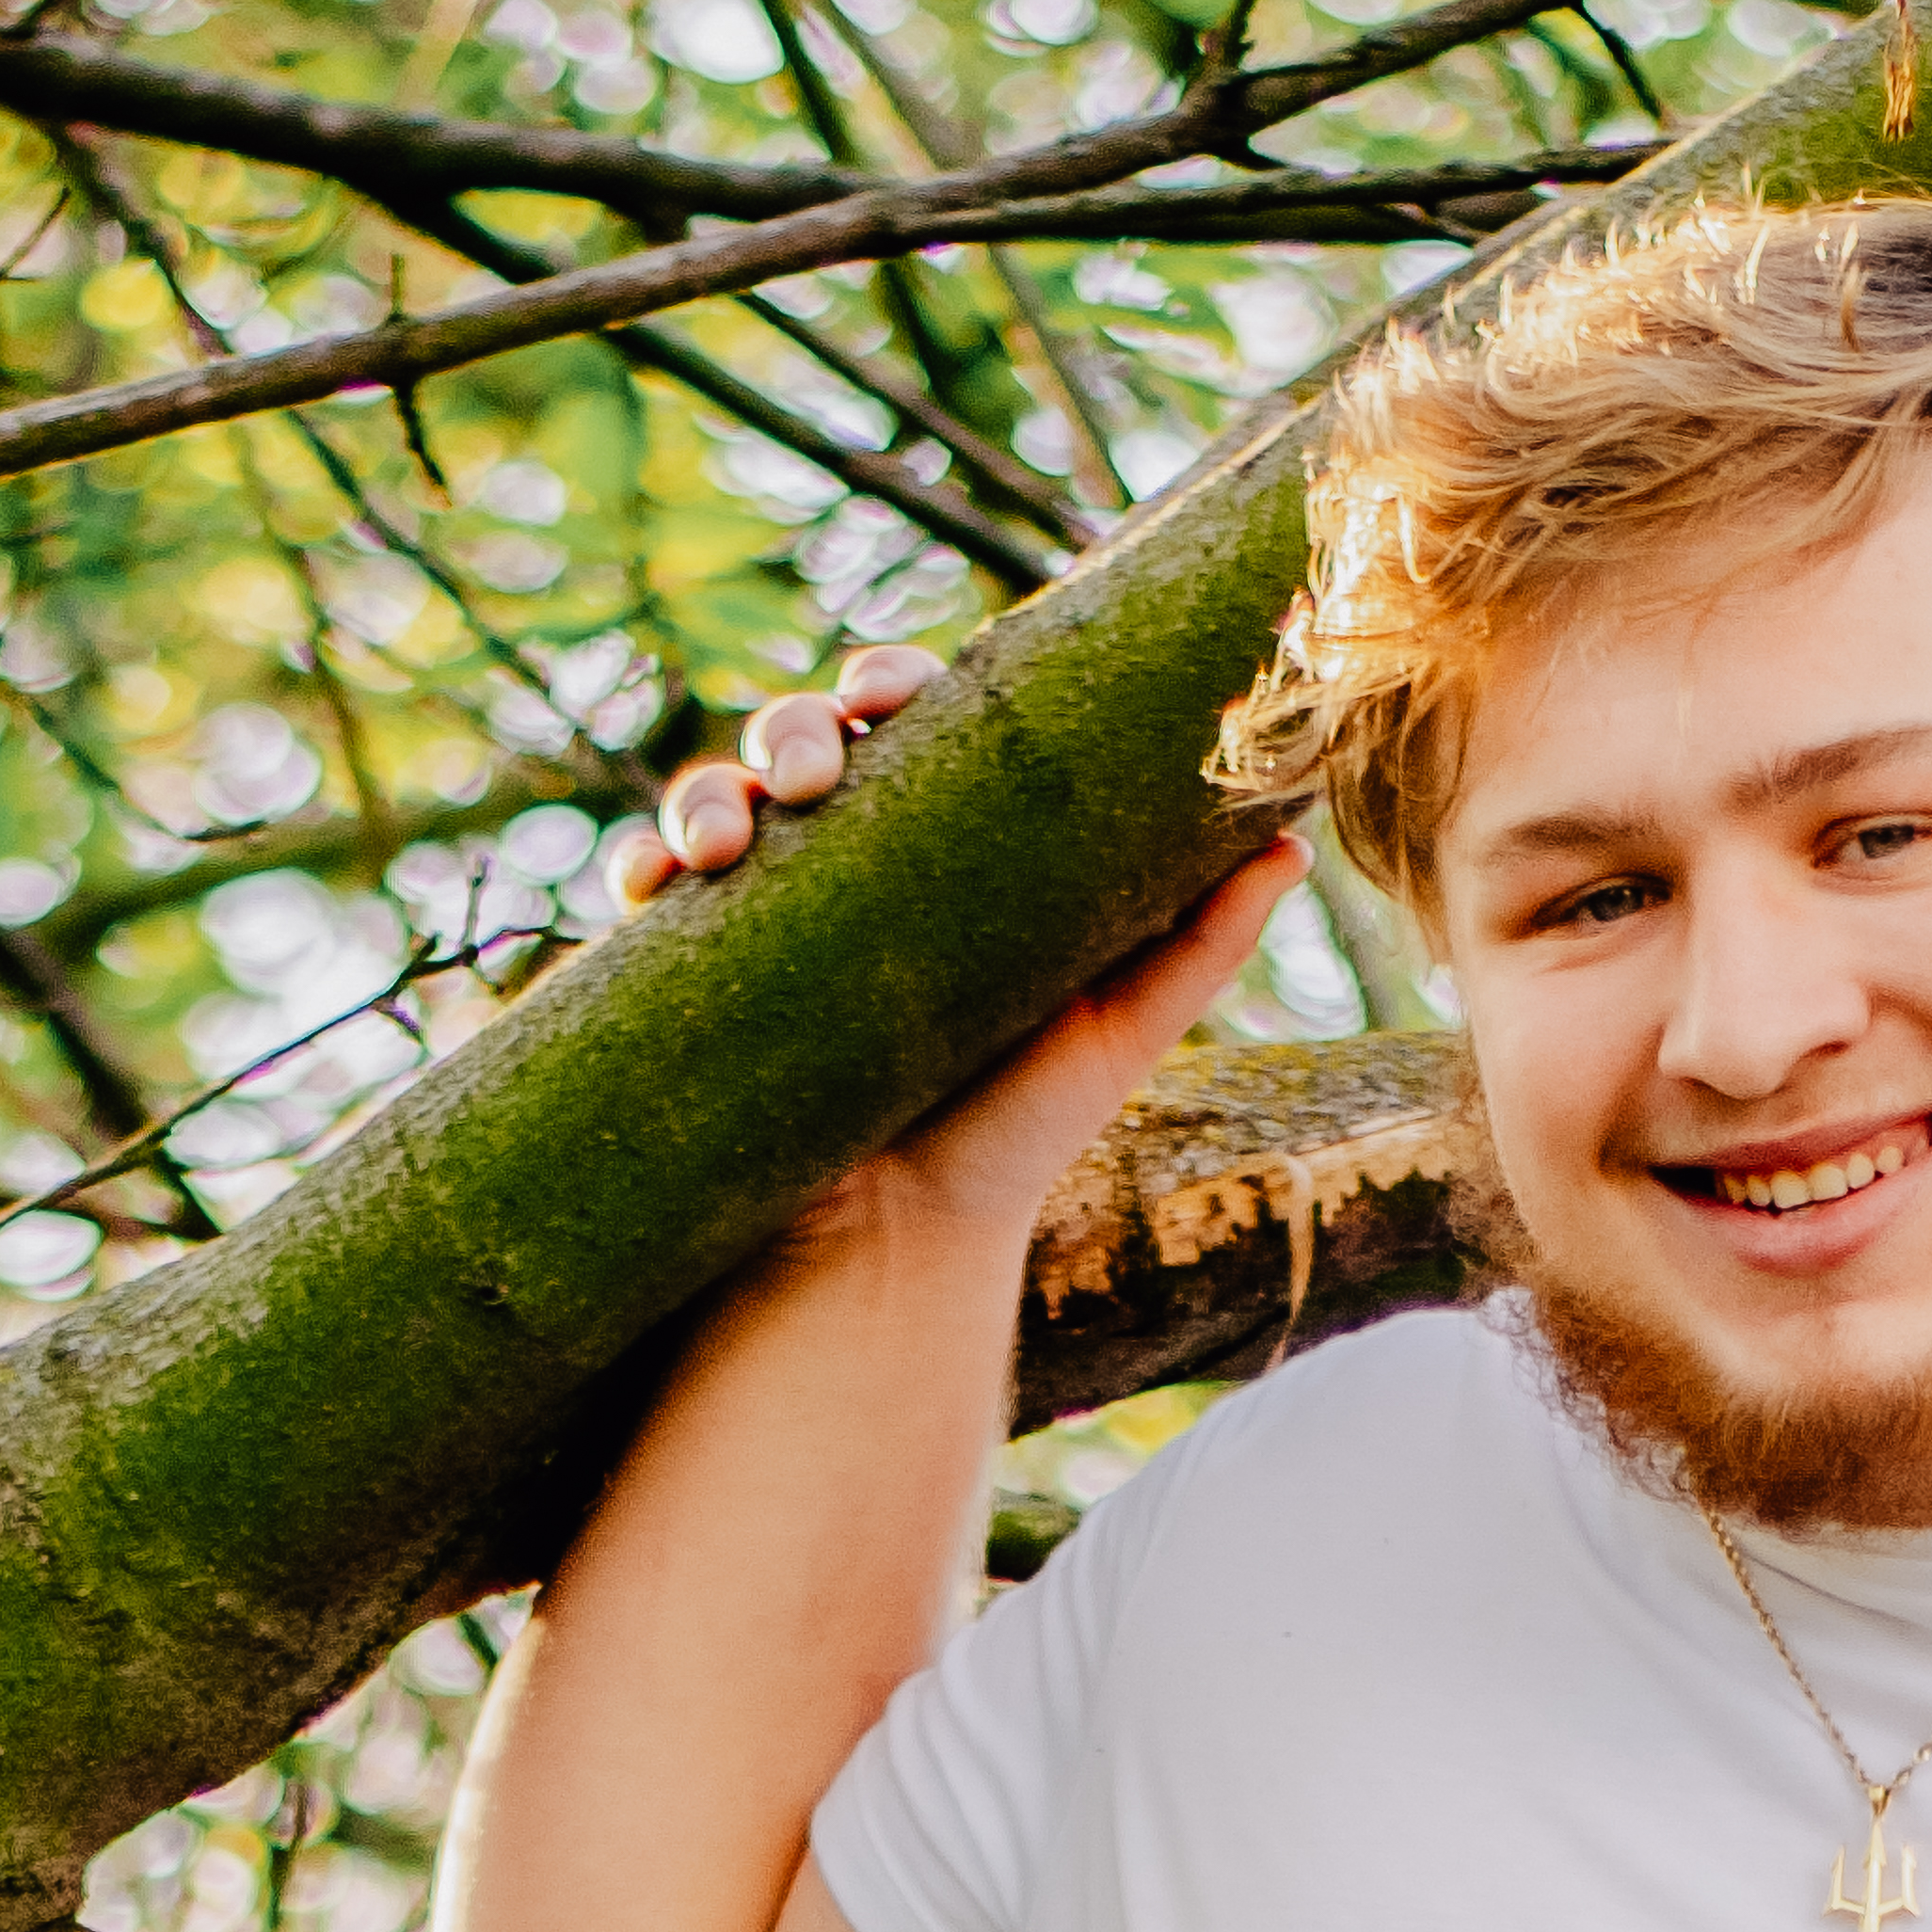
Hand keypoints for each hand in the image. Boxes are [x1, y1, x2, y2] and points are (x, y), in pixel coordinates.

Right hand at [604, 648, 1298, 1237]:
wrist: (908, 1247)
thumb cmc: (1015, 1132)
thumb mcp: (1118, 1032)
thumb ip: (1197, 942)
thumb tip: (1291, 846)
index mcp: (944, 836)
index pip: (914, 721)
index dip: (894, 684)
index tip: (892, 696)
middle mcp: (849, 855)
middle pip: (809, 734)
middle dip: (799, 725)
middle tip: (816, 771)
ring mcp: (767, 906)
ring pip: (720, 792)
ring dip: (709, 787)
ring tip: (724, 839)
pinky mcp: (697, 970)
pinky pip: (651, 888)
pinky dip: (640, 866)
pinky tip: (649, 882)